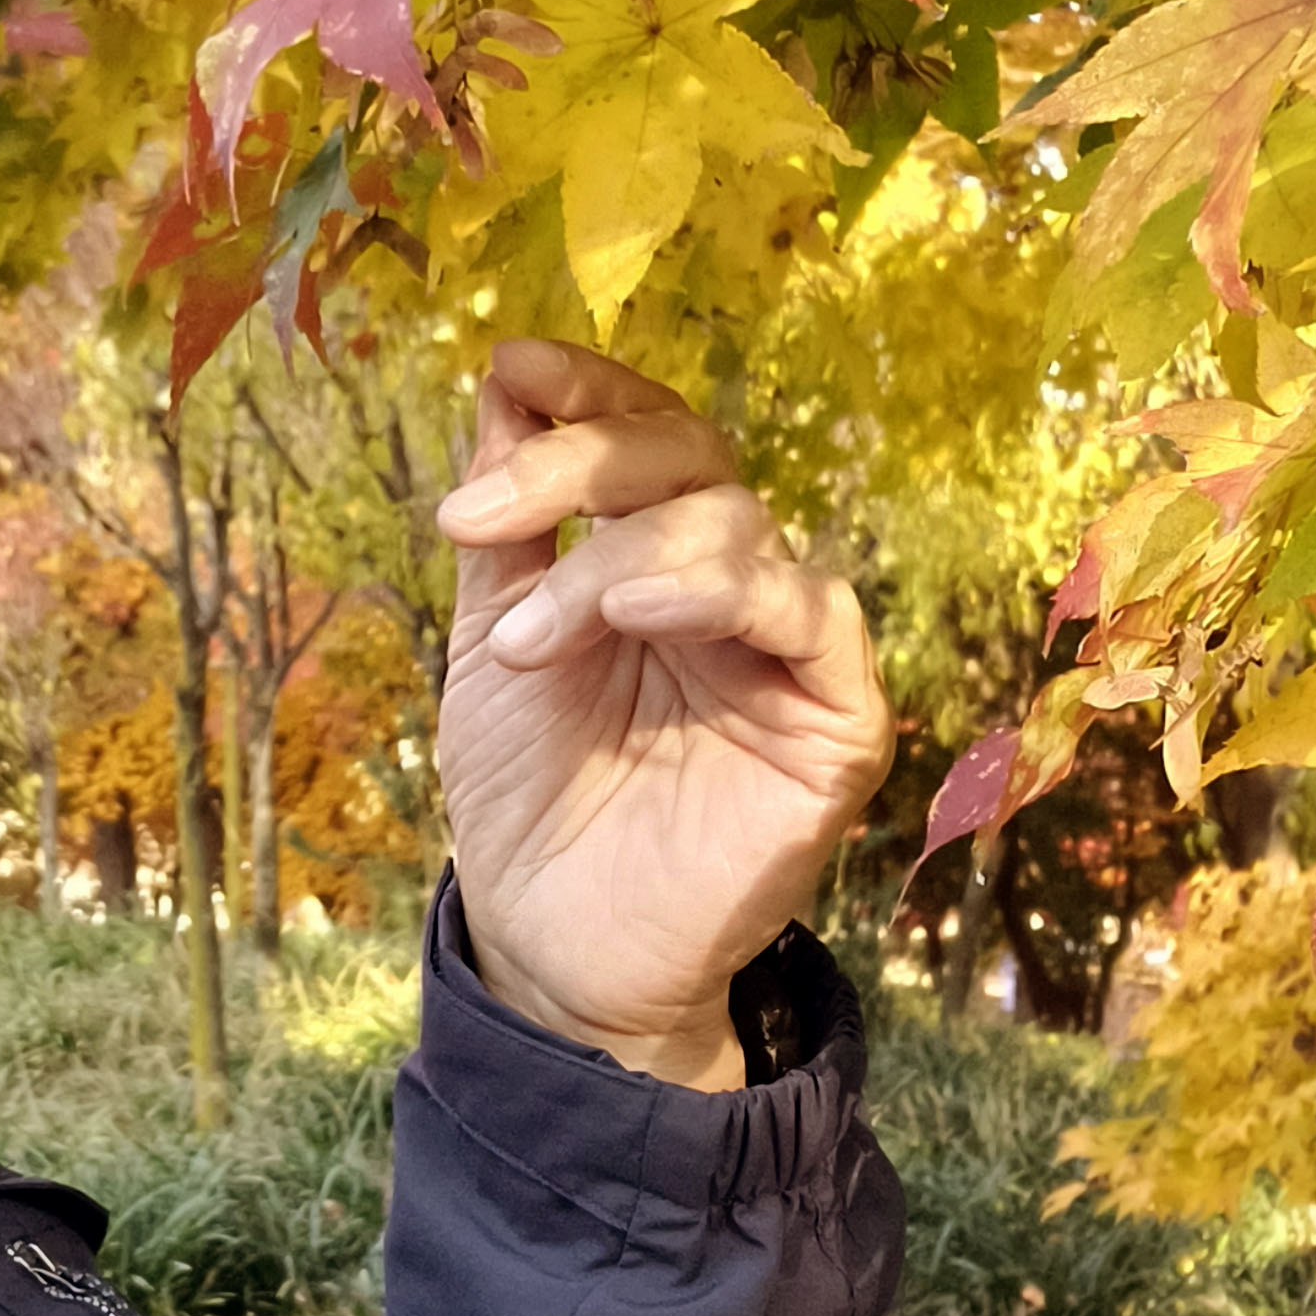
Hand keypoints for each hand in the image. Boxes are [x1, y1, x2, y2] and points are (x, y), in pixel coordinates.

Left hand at [431, 339, 893, 1091]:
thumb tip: (506, 381)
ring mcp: (790, 649)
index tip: (512, 368)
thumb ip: (508, 523)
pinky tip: (637, 612)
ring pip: (739, 526)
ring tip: (533, 638)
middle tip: (477, 519)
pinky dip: (720, 589)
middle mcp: (732, 587)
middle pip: (692, 460)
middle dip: (579, 467)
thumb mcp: (493, 639)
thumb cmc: (530, 799)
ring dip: (617, 556)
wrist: (552, 948)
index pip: (649, 434)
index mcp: (654, 557)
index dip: (590, 388)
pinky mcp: (838, 718)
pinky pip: (812, 612)